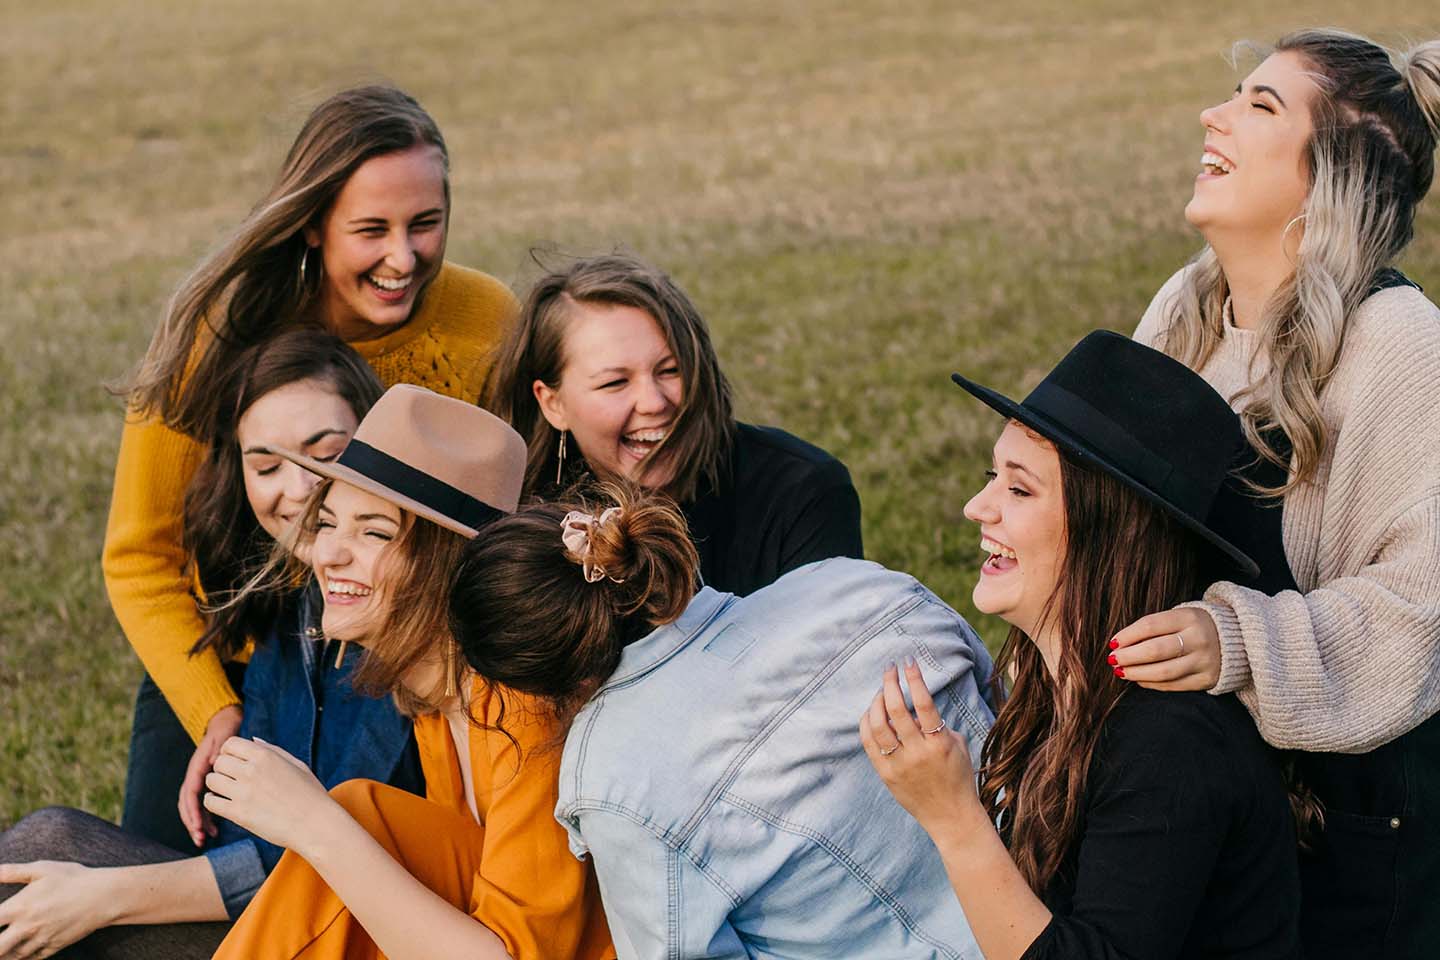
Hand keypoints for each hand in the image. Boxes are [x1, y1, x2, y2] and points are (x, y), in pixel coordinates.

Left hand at [0, 861, 111, 959]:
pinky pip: (30, 959)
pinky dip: (20, 959)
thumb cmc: (74, 879)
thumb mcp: (43, 869)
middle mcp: (27, 927)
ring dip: (4, 953)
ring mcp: (40, 940)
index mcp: (20, 907)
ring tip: (3, 947)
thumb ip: (13, 871)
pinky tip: (16, 954)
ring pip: (11, 957)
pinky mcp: (53, 947)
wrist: (105, 896)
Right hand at [179, 704, 242, 846]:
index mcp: (197, 767)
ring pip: (193, 806)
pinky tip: (214, 829)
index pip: (190, 791)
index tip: (198, 825)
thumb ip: (218, 749)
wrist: (224, 726)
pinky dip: (206, 817)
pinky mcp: (207, 785)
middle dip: (191, 822)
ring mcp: (200, 781)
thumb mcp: (223, 738)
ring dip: (197, 823)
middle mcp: (195, 776)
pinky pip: (203, 804)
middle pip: (187, 803)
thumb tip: (214, 761)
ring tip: (204, 839)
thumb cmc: (225, 732)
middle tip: (200, 838)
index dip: (193, 809)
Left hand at [202, 737, 333, 855]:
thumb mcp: (296, 764)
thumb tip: (252, 740)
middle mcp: (251, 770)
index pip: (230, 744)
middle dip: (223, 769)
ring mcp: (244, 792)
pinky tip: (226, 805)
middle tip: (233, 779)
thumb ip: (272, 750)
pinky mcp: (239, 813)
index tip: (236, 762)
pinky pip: (211, 802)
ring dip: (217, 785)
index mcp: (265, 756)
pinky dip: (214, 802)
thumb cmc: (310, 794)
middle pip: (219, 762)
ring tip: (229, 792)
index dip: (230, 752)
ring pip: (211, 780)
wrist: (315, 824)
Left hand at [860, 658, 985, 840]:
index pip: (924, 703)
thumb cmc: (958, 776)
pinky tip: (870, 713)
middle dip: (890, 683)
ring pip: (878, 726)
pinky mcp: (886, 774)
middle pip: (896, 710)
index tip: (908, 661)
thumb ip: (938, 725)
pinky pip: (869, 743)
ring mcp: (900, 764)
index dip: (915, 679)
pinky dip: (867, 724)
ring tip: (881, 691)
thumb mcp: (958, 745)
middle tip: (890, 669)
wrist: (951, 816)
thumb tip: (915, 709)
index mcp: (940, 743)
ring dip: (876, 702)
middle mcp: (918, 752)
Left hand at [1109, 607, 1220, 689]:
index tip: (1112, 643)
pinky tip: (1139, 679)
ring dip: (1137, 673)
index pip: (1150, 626)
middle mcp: (1198, 639)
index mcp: (1189, 617)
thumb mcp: (1180, 616)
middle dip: (1128, 657)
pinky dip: (1152, 684)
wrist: (1238, 638)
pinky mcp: (1207, 679)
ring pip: (1163, 672)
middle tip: (1112, 660)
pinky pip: (1174, 685)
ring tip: (1121, 671)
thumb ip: (1154, 628)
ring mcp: (1204, 661)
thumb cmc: (1195, 626)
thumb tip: (1120, 644)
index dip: (1127, 636)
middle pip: (1155, 651)